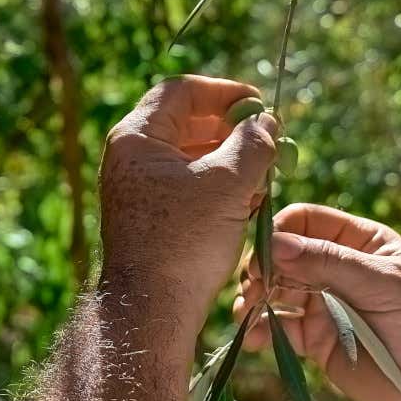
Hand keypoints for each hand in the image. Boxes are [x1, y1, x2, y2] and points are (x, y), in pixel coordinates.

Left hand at [99, 75, 277, 339]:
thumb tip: (267, 122)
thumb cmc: (184, 243)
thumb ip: (253, 144)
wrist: (152, 310)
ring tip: (264, 175)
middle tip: (268, 140)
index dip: (224, 92)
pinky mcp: (151, 215)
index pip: (182, 91)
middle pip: (187, 122)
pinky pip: (189, 185)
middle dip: (232, 129)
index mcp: (138, 138)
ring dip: (230, 159)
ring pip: (192, 156)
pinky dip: (219, 185)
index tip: (259, 105)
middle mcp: (132, 157)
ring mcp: (139, 188)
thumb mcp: (228, 184)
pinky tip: (248, 200)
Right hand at [236, 203, 400, 400]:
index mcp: (360, 242)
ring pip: (276, 293)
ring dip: (255, 299)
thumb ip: (329, 263)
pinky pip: (281, 330)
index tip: (263, 254)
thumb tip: (276, 242)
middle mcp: (339, 270)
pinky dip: (261, 331)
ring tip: (247, 312)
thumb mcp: (383, 283)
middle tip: (253, 287)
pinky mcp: (319, 342)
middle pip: (284, 256)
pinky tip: (252, 337)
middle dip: (262, 268)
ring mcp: (327, 306)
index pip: (307, 222)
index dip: (280, 232)